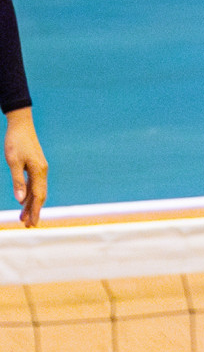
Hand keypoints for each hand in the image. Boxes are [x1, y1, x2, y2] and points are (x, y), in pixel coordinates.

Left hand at [5, 107, 47, 226]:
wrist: (21, 125)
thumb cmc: (16, 142)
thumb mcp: (13, 162)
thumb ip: (18, 181)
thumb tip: (21, 200)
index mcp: (39, 171)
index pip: (38, 196)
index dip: (35, 211)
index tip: (32, 224)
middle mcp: (42, 171)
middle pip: (40, 196)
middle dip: (34, 212)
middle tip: (29, 226)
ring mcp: (40, 168)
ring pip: (37, 191)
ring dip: (31, 205)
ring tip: (24, 219)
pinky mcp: (35, 166)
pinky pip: (34, 184)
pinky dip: (30, 195)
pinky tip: (24, 201)